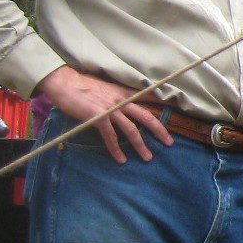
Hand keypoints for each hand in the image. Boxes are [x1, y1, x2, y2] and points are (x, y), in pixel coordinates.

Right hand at [36, 66, 171, 163]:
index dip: (164, 102)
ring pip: (132, 130)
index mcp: (124, 92)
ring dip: (141, 146)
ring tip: (148, 157)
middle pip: (146, 116)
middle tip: (169, 143)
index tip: (177, 108)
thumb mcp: (107, 88)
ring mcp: (110, 109)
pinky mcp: (98, 118)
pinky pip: (111, 137)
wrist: (64, 83)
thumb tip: (127, 107)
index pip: (149, 96)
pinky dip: (117, 149)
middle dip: (160, 130)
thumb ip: (119, 97)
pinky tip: (121, 159)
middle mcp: (121, 100)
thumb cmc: (83, 86)